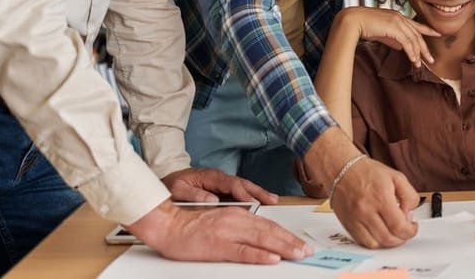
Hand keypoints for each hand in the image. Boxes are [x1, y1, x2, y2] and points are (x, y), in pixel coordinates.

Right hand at [127, 199, 309, 263]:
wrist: (168, 225)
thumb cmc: (192, 226)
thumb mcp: (223, 222)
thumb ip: (241, 228)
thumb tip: (262, 240)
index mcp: (239, 215)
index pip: (269, 226)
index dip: (287, 235)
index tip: (301, 244)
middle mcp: (237, 220)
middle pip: (270, 232)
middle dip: (291, 242)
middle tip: (307, 251)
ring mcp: (228, 233)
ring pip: (261, 240)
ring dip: (283, 248)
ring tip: (298, 254)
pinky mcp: (217, 245)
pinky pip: (242, 251)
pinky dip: (259, 255)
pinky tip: (271, 259)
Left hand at [162, 167, 277, 204]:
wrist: (168, 181)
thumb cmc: (172, 185)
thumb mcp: (177, 189)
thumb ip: (193, 194)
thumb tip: (211, 200)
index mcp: (209, 176)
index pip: (230, 184)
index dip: (242, 193)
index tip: (252, 202)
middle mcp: (219, 178)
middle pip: (243, 183)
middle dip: (258, 191)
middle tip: (271, 200)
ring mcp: (222, 183)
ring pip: (244, 186)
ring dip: (259, 193)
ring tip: (272, 200)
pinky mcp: (223, 189)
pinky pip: (240, 192)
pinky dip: (252, 196)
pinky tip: (261, 202)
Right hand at [327, 156, 419, 247]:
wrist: (341, 170)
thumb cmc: (367, 172)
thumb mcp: (396, 176)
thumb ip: (409, 195)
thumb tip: (410, 213)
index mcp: (380, 197)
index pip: (399, 226)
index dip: (410, 231)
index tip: (413, 227)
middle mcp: (366, 210)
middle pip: (388, 238)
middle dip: (402, 238)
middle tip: (405, 230)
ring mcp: (355, 220)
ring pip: (376, 244)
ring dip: (389, 242)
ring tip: (393, 231)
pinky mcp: (348, 225)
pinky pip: (363, 242)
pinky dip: (375, 242)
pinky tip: (380, 232)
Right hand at [337, 7, 438, 66]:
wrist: (352, 21)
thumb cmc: (364, 26)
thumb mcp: (382, 33)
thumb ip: (393, 38)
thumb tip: (402, 47)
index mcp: (397, 17)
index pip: (416, 24)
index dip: (428, 29)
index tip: (438, 34)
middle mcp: (400, 18)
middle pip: (417, 34)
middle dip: (425, 48)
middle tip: (431, 59)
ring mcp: (397, 21)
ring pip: (413, 39)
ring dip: (418, 53)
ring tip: (420, 64)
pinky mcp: (394, 28)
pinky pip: (407, 42)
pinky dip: (411, 52)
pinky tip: (413, 60)